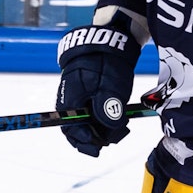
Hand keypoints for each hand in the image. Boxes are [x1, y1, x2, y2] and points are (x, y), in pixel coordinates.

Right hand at [56, 23, 141, 156]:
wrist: (106, 45)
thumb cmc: (105, 64)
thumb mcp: (110, 88)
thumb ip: (108, 111)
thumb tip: (111, 130)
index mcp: (70, 103)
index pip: (71, 130)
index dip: (85, 142)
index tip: (99, 147)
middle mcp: (71, 106)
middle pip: (80, 132)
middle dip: (98, 139)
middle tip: (117, 137)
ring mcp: (80, 104)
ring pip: (90, 127)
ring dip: (105, 132)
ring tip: (123, 129)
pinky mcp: (90, 102)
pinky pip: (94, 119)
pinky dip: (106, 124)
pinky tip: (120, 123)